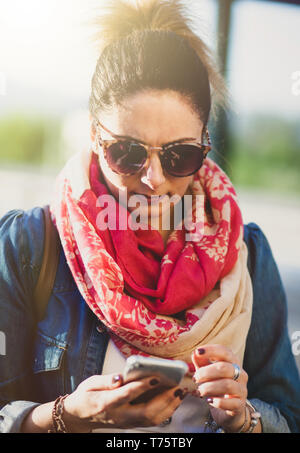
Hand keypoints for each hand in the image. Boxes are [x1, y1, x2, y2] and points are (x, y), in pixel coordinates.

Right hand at [63, 373, 185, 431]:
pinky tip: (173, 400)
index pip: (127, 395)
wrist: (80, 416)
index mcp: (106, 402)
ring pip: (152, 419)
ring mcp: (126, 422)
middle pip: (145, 412)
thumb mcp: (90, 383)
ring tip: (180, 392)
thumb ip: (106, 380)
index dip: (142, 386)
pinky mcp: (132, 423)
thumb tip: (120, 376)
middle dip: (164, 400)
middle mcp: (119, 415)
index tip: (157, 377)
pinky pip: (152, 420)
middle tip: (177, 387)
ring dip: (169, 406)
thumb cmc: (86, 395)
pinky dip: (166, 411)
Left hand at [192, 344, 249, 432]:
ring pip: (227, 385)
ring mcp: (242, 390)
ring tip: (200, 391)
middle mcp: (240, 374)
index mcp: (233, 363)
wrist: (228, 407)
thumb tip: (195, 353)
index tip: (197, 352)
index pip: (225, 352)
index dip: (211, 350)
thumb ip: (201, 362)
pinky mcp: (240, 405)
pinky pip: (231, 403)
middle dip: (206, 372)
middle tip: (195, 378)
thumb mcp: (208, 372)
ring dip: (209, 387)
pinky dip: (218, 402)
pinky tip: (210, 401)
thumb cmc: (217, 384)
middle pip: (224, 368)